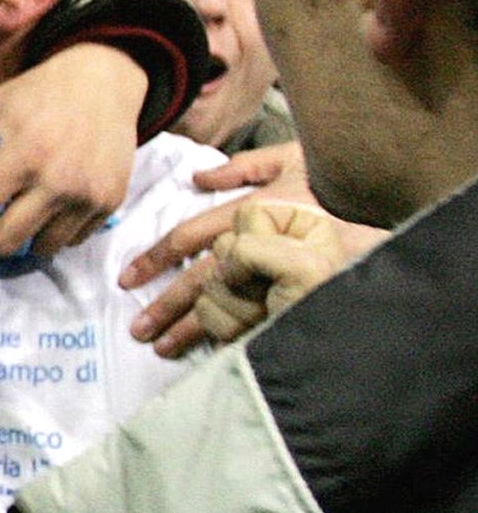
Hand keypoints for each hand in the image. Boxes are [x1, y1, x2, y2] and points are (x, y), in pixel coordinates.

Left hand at [0, 42, 144, 257]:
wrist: (104, 80)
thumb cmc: (38, 92)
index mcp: (22, 153)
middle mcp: (56, 180)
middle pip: (5, 240)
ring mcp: (86, 196)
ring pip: (42, 248)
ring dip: (20, 248)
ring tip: (6, 240)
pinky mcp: (109, 202)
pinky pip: (73, 240)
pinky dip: (54, 237)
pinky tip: (41, 226)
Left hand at [124, 142, 384, 354]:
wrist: (385, 220)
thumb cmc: (333, 185)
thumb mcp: (292, 160)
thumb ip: (245, 167)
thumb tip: (200, 176)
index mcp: (248, 215)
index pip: (188, 237)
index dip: (155, 257)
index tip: (127, 278)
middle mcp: (258, 247)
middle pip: (200, 281)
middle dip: (166, 307)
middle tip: (137, 331)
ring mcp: (277, 277)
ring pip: (223, 308)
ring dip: (192, 330)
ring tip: (163, 348)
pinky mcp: (294, 299)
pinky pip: (254, 322)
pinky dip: (230, 337)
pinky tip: (209, 352)